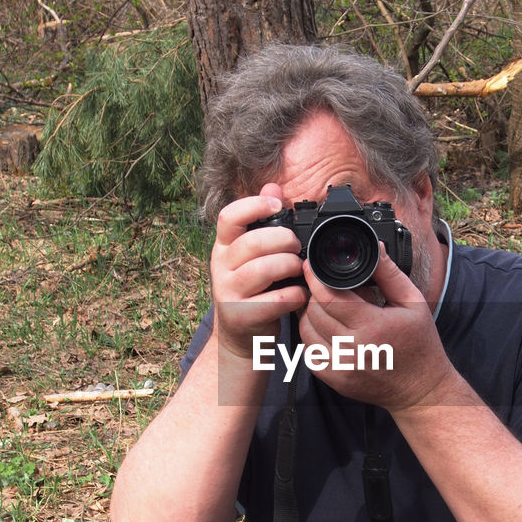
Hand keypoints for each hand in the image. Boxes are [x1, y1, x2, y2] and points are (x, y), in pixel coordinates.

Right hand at [209, 185, 306, 358]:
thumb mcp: (252, 255)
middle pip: (253, 242)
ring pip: (263, 270)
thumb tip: (273, 185)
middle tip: (298, 247)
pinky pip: (274, 300)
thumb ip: (263, 222)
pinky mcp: (240, 316)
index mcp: (224, 246)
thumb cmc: (253, 290)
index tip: (277, 204)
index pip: (229, 216)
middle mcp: (221, 266)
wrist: (240, 336)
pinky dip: (294, 295)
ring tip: (299, 270)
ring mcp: (228, 292)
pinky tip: (300, 295)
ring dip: (289, 266)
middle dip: (284, 241)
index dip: (254, 205)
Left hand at [297, 245, 453, 410]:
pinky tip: (324, 327)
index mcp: (373, 327)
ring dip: (309, 313)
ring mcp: (341, 368)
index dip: (315, 278)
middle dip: (314, 293)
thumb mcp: (413, 303)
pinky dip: (311, 335)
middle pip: (314, 312)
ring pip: (307, 331)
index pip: (329, 297)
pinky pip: (309, 352)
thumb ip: (389, 274)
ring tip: (323, 304)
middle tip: (321, 285)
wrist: (421, 389)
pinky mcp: (335, 380)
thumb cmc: (420, 344)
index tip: (311, 267)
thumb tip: (375, 249)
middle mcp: (353, 350)